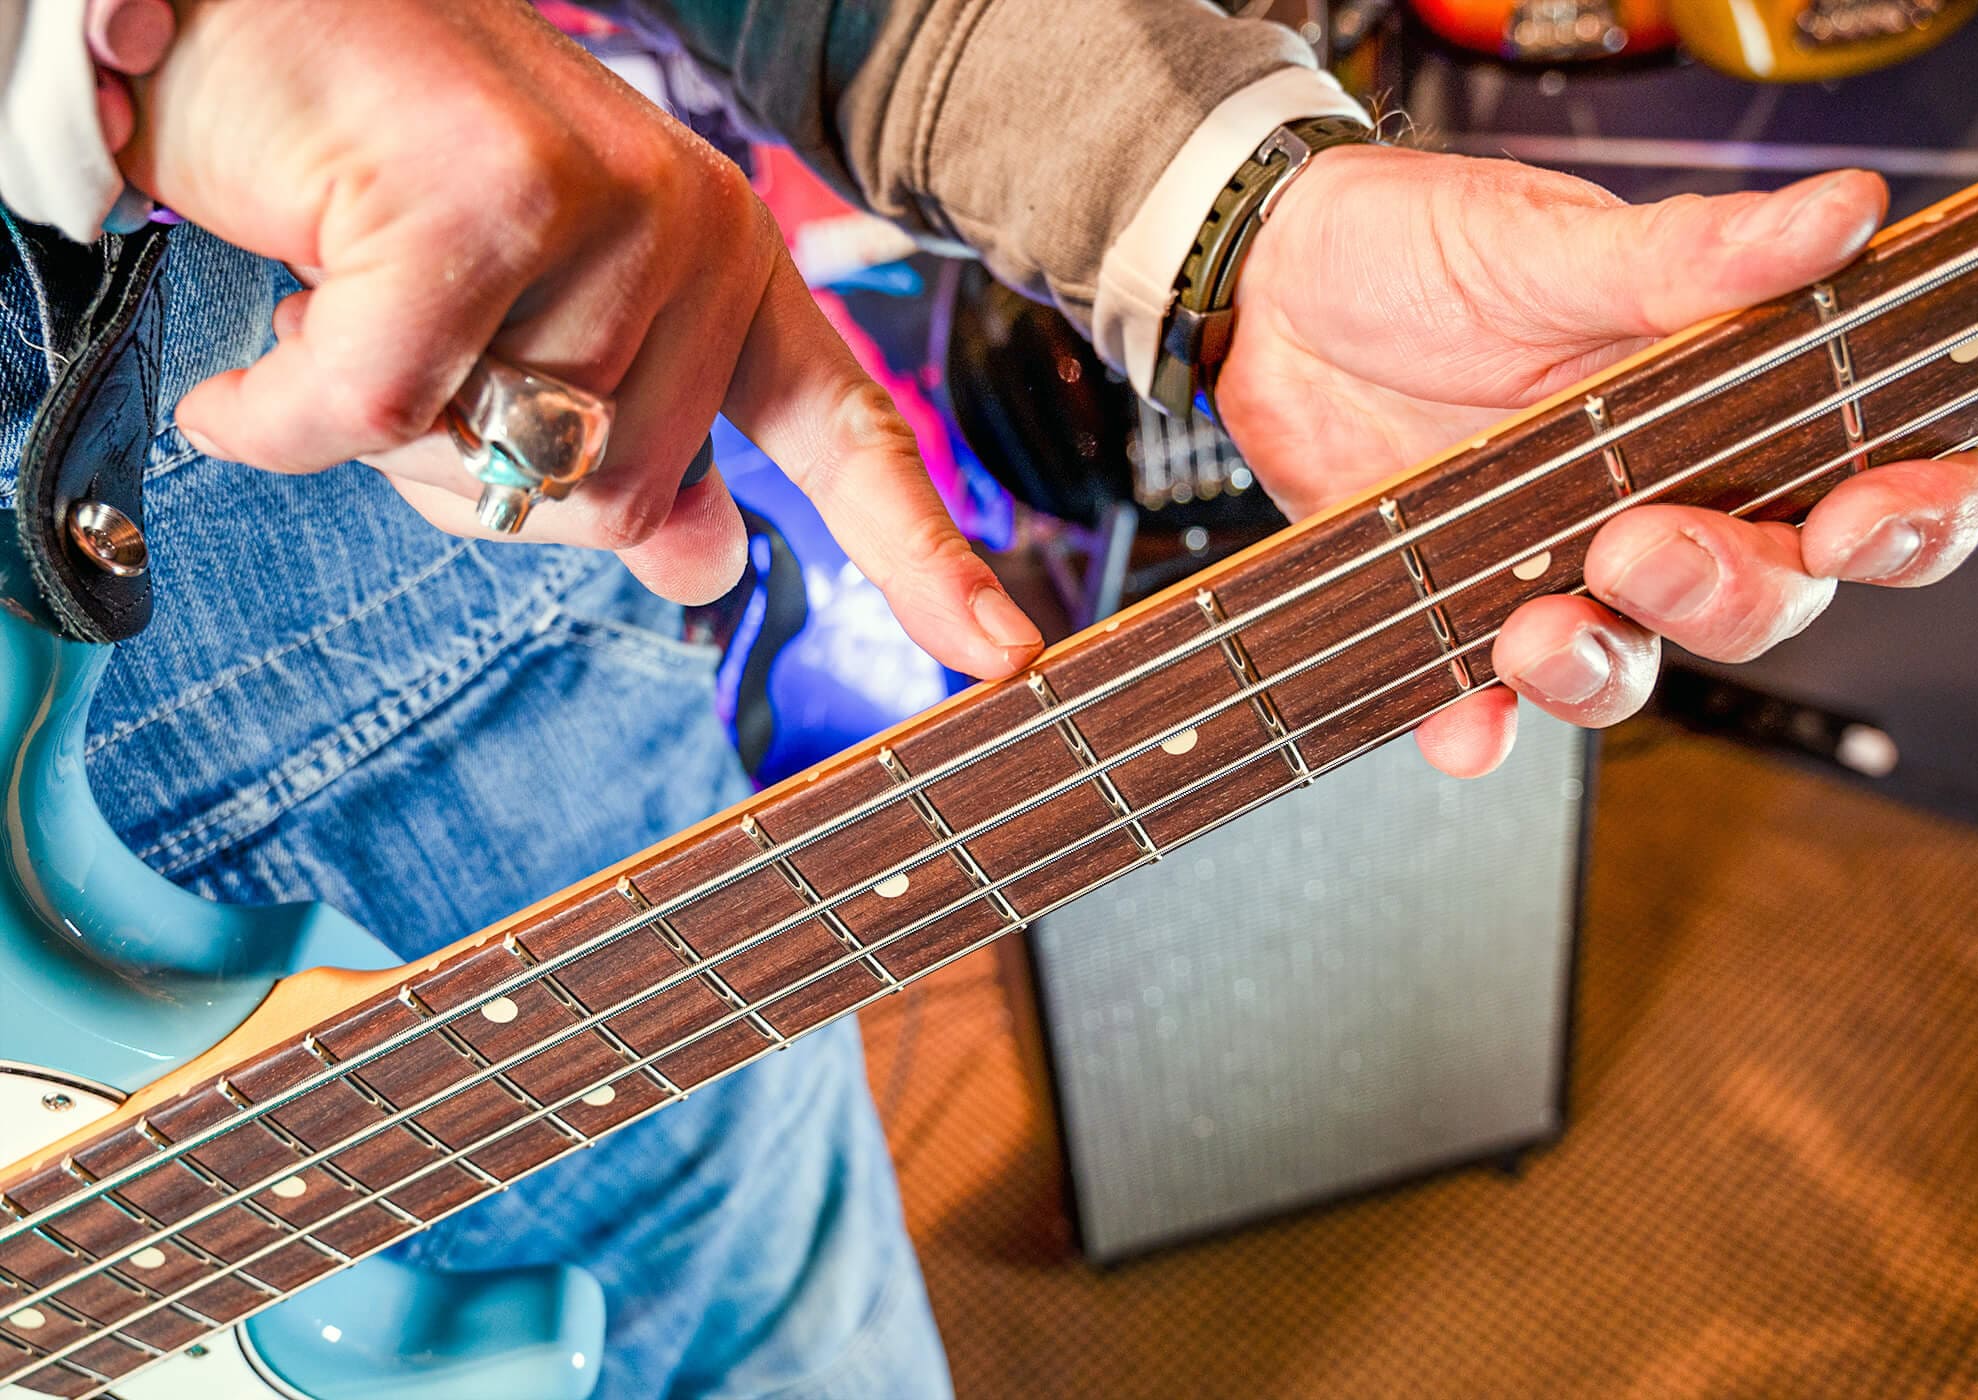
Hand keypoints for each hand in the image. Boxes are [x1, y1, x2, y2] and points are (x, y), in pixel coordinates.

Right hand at [118, 0, 1040, 678]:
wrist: (245, 25)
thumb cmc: (383, 191)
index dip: (925, 558)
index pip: (850, 439)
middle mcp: (697, 236)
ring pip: (507, 471)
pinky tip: (253, 359)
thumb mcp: (532, 337)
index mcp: (731, 274)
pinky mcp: (488, 201)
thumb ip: (627, 454)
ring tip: (343, 308)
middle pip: (617, 509)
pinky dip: (285, 412)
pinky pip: (386, 414)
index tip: (1005, 656)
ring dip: (374, 431)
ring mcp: (608, 211)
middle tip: (397, 358)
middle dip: (472, 477)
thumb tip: (712, 574)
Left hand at [1220, 147, 1977, 776]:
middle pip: (1760, 599)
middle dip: (1724, 595)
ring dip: (1598, 672)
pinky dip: (1475, 728)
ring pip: (1631, 665)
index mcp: (1726, 403)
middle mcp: (1661, 499)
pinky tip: (1459, 725)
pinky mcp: (1457, 612)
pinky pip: (1484, 705)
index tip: (1856, 520)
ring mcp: (1558, 566)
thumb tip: (1835, 214)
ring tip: (1535, 630)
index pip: (1872, 480)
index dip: (1906, 521)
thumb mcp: (1550, 241)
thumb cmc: (1421, 246)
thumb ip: (1690, 253)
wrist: (1272, 289)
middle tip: (1641, 545)